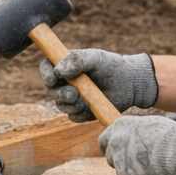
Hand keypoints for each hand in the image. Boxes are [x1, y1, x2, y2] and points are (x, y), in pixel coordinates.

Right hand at [38, 47, 157, 121]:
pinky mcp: (81, 112)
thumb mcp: (95, 58)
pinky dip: (80, 113)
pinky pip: (73, 116)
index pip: (46, 68)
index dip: (45, 74)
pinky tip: (91, 107)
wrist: (129, 83)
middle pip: (51, 90)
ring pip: (61, 105)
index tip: (52, 80)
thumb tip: (59, 70)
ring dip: (71, 104)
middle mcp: (65, 82)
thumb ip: (77, 60)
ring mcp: (73, 98)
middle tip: (73, 94)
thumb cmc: (111, 66)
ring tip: (86, 99)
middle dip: (60, 94)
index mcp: (64, 65)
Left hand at [98, 115, 175, 174]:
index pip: (105, 139)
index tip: (120, 153)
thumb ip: (139, 132)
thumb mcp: (152, 126)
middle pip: (111, 156)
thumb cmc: (172, 137)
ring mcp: (119, 161)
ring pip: (123, 172)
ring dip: (135, 174)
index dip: (113, 148)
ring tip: (156, 170)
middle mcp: (115, 142)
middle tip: (138, 166)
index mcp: (120, 126)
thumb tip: (138, 138)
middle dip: (121, 162)